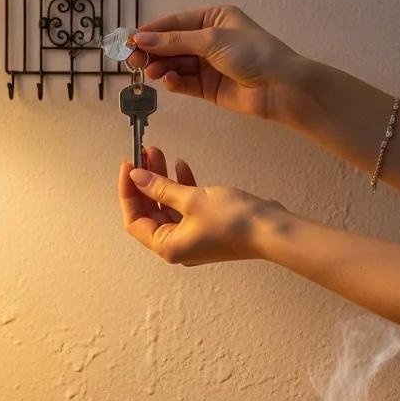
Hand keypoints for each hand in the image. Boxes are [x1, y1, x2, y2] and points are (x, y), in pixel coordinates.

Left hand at [117, 147, 283, 265]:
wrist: (271, 230)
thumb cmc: (235, 222)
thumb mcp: (191, 199)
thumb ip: (160, 187)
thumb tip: (137, 178)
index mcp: (166, 246)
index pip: (134, 219)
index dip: (128, 192)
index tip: (129, 167)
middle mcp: (177, 246)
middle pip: (150, 211)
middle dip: (145, 181)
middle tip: (144, 155)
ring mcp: (192, 237)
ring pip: (167, 205)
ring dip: (162, 180)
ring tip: (159, 154)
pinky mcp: (207, 226)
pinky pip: (185, 206)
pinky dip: (181, 187)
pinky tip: (181, 167)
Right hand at [128, 5, 311, 122]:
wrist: (279, 87)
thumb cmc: (252, 53)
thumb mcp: (211, 40)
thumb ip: (175, 41)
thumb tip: (141, 39)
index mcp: (214, 18)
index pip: (175, 23)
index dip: (152, 31)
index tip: (130, 40)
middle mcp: (210, 40)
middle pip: (172, 45)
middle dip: (153, 52)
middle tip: (132, 60)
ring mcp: (209, 65)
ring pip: (176, 65)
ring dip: (161, 67)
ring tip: (149, 72)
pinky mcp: (209, 88)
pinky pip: (185, 83)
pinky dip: (174, 82)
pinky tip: (168, 82)